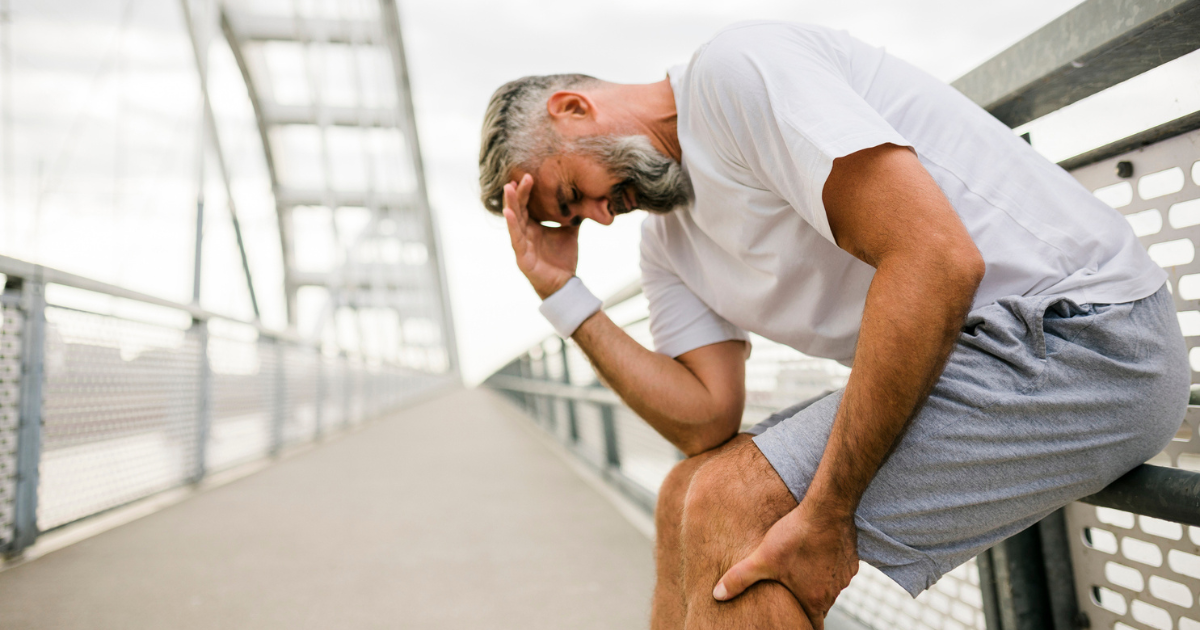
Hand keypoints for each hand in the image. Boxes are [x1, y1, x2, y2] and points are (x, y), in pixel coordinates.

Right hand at [503, 173, 579, 298]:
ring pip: (514, 221)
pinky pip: (516, 238)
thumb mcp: (570, 231)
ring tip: (507, 188)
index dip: (526, 191)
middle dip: (517, 193)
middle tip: (518, 176)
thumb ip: (574, 216)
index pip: (527, 205)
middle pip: (518, 209)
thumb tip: (586, 199)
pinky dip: (512, 225)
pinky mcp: (522, 257)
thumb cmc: (563, 259)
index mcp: (533, 227)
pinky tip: (509, 213)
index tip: (530, 175)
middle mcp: (524, 234)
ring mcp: (521, 245)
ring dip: (510, 204)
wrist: (565, 284)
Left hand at [713, 502, 858, 629]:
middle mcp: (833, 592)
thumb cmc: (795, 535)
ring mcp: (844, 576)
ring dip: (817, 583)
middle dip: (805, 603)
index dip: (801, 627)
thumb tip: (717, 595)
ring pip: (829, 588)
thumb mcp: (763, 558)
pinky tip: (814, 552)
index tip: (794, 625)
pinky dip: (828, 566)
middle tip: (790, 594)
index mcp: (814, 599)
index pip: (812, 627)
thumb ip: (740, 578)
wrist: (827, 508)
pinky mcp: (851, 560)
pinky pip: (839, 570)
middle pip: (819, 607)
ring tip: (799, 570)